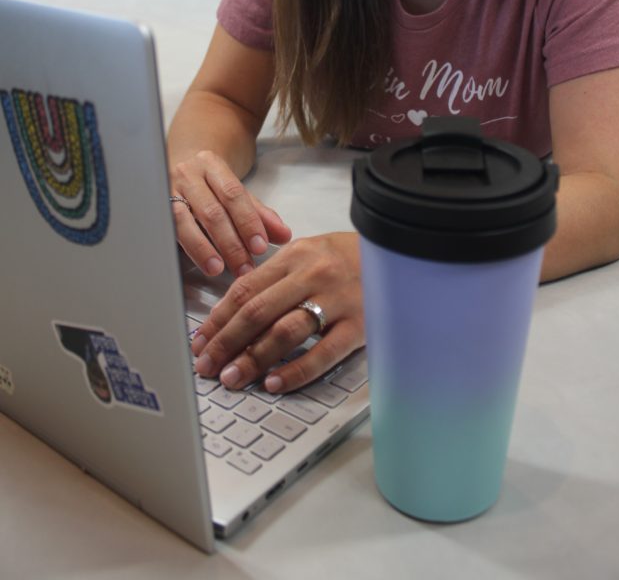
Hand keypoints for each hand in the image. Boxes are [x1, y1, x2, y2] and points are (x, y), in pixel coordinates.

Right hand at [170, 150, 291, 277]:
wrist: (179, 162)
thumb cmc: (212, 183)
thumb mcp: (237, 192)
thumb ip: (260, 214)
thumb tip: (284, 235)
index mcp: (212, 165)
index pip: (233, 194)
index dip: (247, 222)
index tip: (260, 247)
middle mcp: (188, 175)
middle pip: (211, 211)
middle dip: (230, 242)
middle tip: (245, 267)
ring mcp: (167, 191)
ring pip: (184, 222)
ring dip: (204, 249)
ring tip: (220, 269)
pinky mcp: (156, 210)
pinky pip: (169, 231)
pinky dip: (186, 248)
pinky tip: (198, 263)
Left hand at [191, 231, 363, 393]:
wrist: (400, 255)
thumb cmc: (349, 257)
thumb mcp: (309, 253)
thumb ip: (275, 276)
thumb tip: (234, 309)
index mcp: (296, 255)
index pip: (245, 290)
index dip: (218, 319)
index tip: (201, 342)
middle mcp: (313, 275)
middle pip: (258, 312)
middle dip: (226, 342)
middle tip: (207, 366)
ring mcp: (337, 301)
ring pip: (284, 332)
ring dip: (253, 359)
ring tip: (232, 378)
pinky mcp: (358, 326)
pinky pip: (322, 354)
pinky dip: (295, 371)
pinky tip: (274, 383)